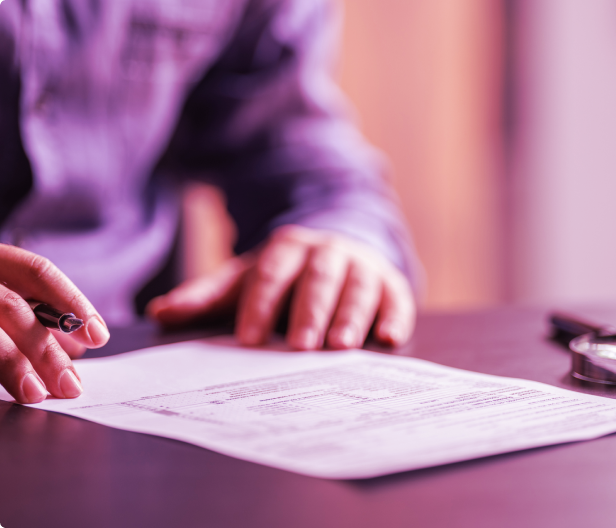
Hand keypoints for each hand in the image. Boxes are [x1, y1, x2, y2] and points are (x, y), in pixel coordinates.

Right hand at [0, 244, 109, 403]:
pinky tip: (2, 393)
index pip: (36, 272)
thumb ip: (34, 314)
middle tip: (71, 385)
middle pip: (9, 306)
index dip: (70, 301)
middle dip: (43, 348)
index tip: (98, 335)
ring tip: (34, 394)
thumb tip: (77, 345)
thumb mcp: (6, 297)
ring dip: (10, 365)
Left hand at [148, 225, 415, 349]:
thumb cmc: (284, 276)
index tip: (248, 340)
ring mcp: (362, 266)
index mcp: (286, 247)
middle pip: (317, 279)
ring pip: (357, 287)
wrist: (337, 251)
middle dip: (309, 312)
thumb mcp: (245, 279)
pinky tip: (389, 339)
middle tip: (299, 347)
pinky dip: (394, 317)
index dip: (260, 305)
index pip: (270, 274)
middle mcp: (326, 253)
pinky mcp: (390, 283)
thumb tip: (161, 312)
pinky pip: (396, 298)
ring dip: (351, 315)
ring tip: (342, 347)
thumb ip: (207, 296)